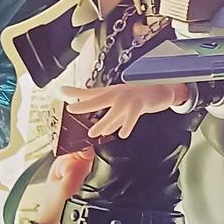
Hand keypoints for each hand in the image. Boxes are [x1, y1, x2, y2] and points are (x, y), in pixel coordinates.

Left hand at [60, 82, 186, 139]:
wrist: (162, 89)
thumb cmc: (140, 98)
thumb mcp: (123, 106)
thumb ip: (113, 118)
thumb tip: (102, 131)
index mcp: (111, 92)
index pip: (90, 92)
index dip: (75, 91)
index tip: (60, 89)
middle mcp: (117, 93)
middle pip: (98, 99)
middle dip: (84, 104)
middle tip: (71, 109)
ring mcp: (128, 97)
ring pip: (113, 111)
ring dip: (103, 122)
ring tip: (94, 133)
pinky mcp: (140, 103)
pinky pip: (132, 116)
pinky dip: (127, 124)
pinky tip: (123, 134)